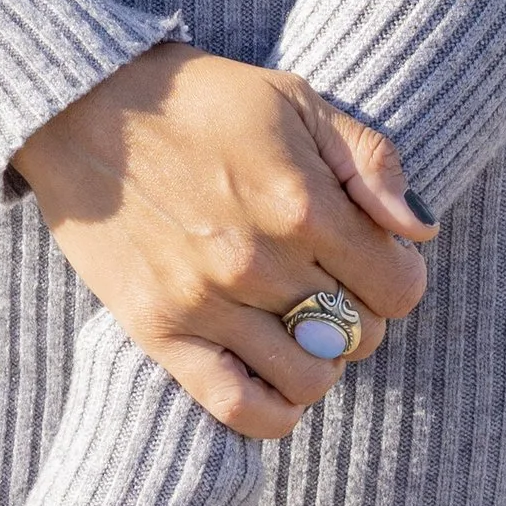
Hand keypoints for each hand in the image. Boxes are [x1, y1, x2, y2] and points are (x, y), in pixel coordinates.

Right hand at [11, 43, 435, 438]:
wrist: (85, 104)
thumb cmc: (199, 96)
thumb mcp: (295, 97)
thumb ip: (369, 161)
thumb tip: (421, 230)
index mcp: (301, 202)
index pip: (399, 287)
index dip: (400, 274)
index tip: (376, 256)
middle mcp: (258, 262)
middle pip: (361, 334)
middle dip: (362, 310)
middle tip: (332, 280)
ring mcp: (206, 303)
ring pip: (310, 378)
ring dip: (320, 356)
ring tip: (301, 319)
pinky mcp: (159, 332)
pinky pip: (239, 409)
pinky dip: (274, 408)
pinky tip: (274, 369)